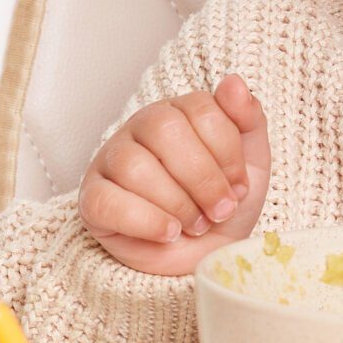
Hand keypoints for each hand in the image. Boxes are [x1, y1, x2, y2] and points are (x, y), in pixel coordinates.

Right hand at [79, 73, 272, 275]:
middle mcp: (140, 127)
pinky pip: (109, 201)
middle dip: (204, 179)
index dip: (228, 153)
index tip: (239, 186)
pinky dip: (147, 221)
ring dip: (179, 204)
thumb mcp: (250, 164)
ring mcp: (111, 160)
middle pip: (166, 131)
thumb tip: (234, 82)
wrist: (198, 259)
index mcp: (178, 112)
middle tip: (220, 210)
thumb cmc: (218, 207)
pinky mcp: (92, 199)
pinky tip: (169, 232)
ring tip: (195, 224)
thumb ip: (248, 120)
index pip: (201, 109)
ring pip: (137, 167)